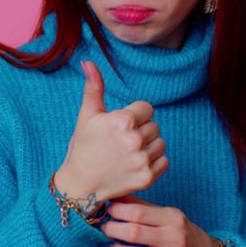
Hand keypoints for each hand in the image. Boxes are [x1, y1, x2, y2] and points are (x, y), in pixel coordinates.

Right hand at [56, 60, 168, 204]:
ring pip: (160, 143)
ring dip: (148, 146)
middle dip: (140, 131)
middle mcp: (134, 140)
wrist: (81, 184)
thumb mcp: (87, 115)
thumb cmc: (83, 147)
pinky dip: (153, 162)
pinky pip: (164, 161)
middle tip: (121, 142)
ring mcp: (142, 161)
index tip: (119, 127)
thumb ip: (94, 87)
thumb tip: (88, 62)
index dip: (133, 116)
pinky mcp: (147, 177)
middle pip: (154, 125)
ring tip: (128, 152)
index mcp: (122, 121)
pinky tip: (135, 164)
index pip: (146, 108)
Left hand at [101, 194, 224, 246]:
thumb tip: (116, 198)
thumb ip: (144, 208)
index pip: (138, 212)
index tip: (108, 210)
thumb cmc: (182, 235)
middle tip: (104, 228)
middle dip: (112, 229)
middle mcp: (174, 238)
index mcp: (173, 219)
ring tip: (111, 245)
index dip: (118, 211)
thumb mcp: (169, 217)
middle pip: (133, 233)